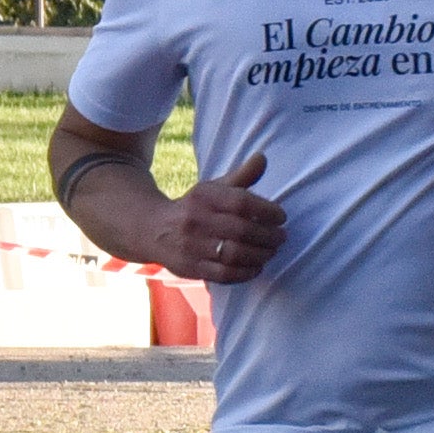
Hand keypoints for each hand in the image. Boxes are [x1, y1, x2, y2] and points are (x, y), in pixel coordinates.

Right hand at [152, 151, 284, 281]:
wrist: (152, 229)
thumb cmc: (194, 208)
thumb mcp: (213, 189)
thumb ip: (241, 177)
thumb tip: (263, 158)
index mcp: (204, 197)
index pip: (241, 203)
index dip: (267, 211)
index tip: (281, 216)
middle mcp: (196, 221)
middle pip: (241, 231)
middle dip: (268, 236)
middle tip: (281, 237)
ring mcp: (192, 247)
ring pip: (234, 254)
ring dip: (260, 255)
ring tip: (272, 252)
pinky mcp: (190, 268)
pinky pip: (224, 275)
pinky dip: (246, 273)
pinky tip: (257, 267)